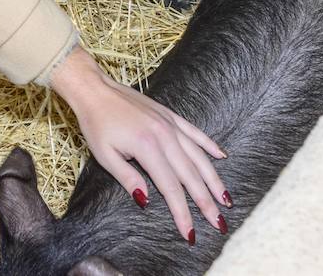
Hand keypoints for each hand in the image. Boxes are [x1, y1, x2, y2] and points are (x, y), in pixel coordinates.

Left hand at [50, 46, 228, 241]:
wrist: (96, 89)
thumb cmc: (96, 123)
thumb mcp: (105, 155)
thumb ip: (128, 178)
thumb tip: (146, 201)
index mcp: (147, 148)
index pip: (170, 188)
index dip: (182, 213)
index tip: (190, 233)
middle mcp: (165, 136)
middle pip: (191, 176)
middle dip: (206, 203)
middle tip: (219, 224)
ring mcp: (170, 124)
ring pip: (199, 157)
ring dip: (214, 180)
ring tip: (226, 200)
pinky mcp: (170, 115)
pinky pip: (195, 132)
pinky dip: (210, 145)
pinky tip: (222, 157)